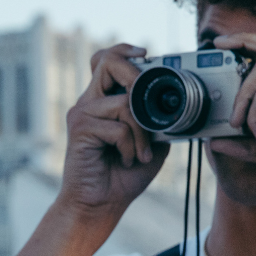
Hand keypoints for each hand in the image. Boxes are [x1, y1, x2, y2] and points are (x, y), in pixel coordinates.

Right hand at [56, 44, 169, 226]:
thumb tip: (175, 104)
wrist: (99, 205)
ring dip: (141, 132)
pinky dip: (130, 147)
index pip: (107, 60)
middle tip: (147, 107)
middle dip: (135, 77)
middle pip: (108, 62)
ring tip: (139, 154)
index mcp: (103, 102)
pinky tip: (126, 161)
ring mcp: (82, 114)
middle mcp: (89, 103)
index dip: (125, 50)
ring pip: (124, 103)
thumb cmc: (122, 177)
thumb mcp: (150, 144)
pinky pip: (118, 127)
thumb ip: (156, 121)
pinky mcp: (80, 129)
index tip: (147, 54)